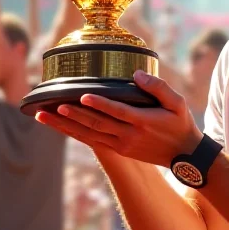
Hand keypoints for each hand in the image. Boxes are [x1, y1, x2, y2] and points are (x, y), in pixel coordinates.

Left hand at [35, 70, 202, 165]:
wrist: (184, 155)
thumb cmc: (180, 123)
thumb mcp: (178, 103)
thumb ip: (158, 87)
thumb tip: (137, 74)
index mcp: (144, 122)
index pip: (118, 112)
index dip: (100, 104)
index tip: (83, 95)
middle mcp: (129, 135)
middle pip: (96, 124)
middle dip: (73, 115)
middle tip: (53, 106)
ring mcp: (121, 145)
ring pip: (88, 134)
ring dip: (65, 126)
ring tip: (44, 116)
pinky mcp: (118, 150)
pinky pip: (91, 141)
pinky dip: (74, 133)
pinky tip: (60, 126)